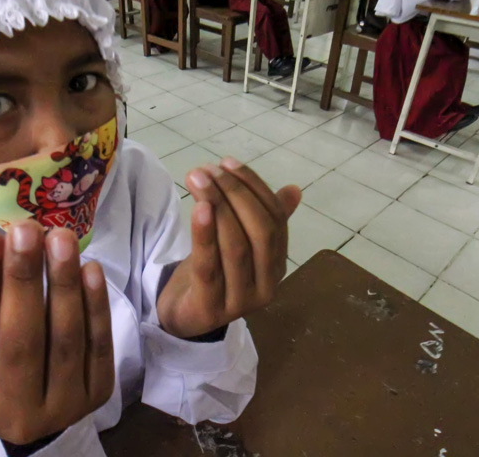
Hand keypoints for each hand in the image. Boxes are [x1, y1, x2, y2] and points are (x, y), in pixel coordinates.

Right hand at [0, 222, 113, 444]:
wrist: (40, 416)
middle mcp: (17, 416)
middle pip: (19, 342)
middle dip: (22, 281)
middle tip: (26, 229)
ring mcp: (64, 407)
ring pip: (64, 341)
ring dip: (63, 285)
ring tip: (60, 237)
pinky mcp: (100, 395)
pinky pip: (99, 345)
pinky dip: (95, 305)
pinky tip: (91, 267)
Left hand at [157, 158, 301, 338]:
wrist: (184, 317)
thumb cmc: (215, 274)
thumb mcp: (239, 242)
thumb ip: (264, 218)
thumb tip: (294, 190)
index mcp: (277, 265)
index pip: (274, 219)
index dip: (254, 187)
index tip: (228, 162)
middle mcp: (267, 285)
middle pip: (259, 232)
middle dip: (235, 194)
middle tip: (208, 170)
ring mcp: (241, 300)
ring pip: (235, 246)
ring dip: (217, 206)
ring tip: (197, 179)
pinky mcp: (211, 308)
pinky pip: (210, 266)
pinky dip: (205, 235)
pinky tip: (199, 208)